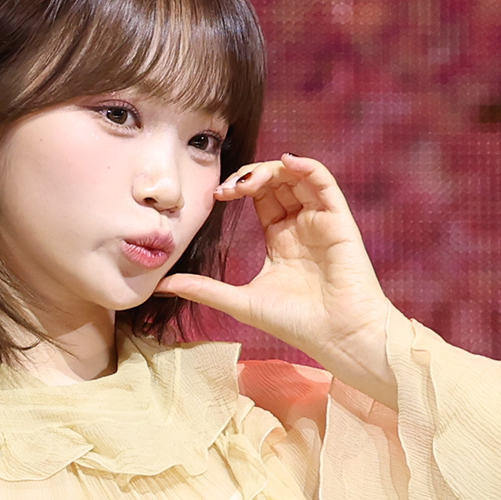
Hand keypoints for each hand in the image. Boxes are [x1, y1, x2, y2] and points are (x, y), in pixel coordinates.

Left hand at [157, 153, 395, 391]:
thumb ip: (203, 289)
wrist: (337, 337)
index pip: (259, 197)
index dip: (237, 187)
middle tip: (228, 189)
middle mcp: (301, 225)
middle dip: (249, 176)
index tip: (217, 196)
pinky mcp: (339, 220)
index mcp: (281, 239)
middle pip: (275, 181)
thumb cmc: (296, 323)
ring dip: (270, 170)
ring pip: (297, 176)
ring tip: (248, 182)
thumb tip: (162, 284)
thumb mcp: (240, 301)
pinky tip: (286, 162)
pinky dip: (307, 166)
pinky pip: (324, 182)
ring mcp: (320, 220)